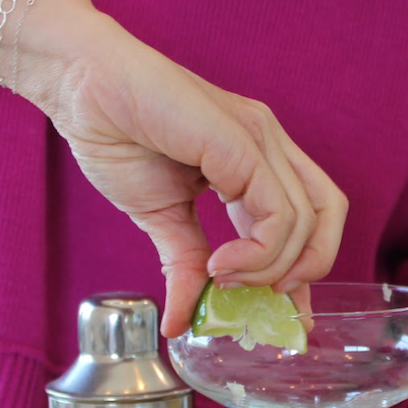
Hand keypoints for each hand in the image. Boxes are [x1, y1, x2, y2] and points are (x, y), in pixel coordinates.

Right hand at [19, 0, 346, 335]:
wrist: (80, 85)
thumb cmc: (117, 135)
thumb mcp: (161, 219)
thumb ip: (186, 266)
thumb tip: (182, 322)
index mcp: (255, 160)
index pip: (307, 220)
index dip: (303, 273)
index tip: (286, 317)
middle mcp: (267, 145)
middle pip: (328, 216)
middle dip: (306, 271)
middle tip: (263, 301)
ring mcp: (259, 138)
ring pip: (304, 222)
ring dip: (268, 269)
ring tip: (222, 278)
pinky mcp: (241, 141)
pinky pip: (277, 211)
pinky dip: (258, 252)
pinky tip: (222, 263)